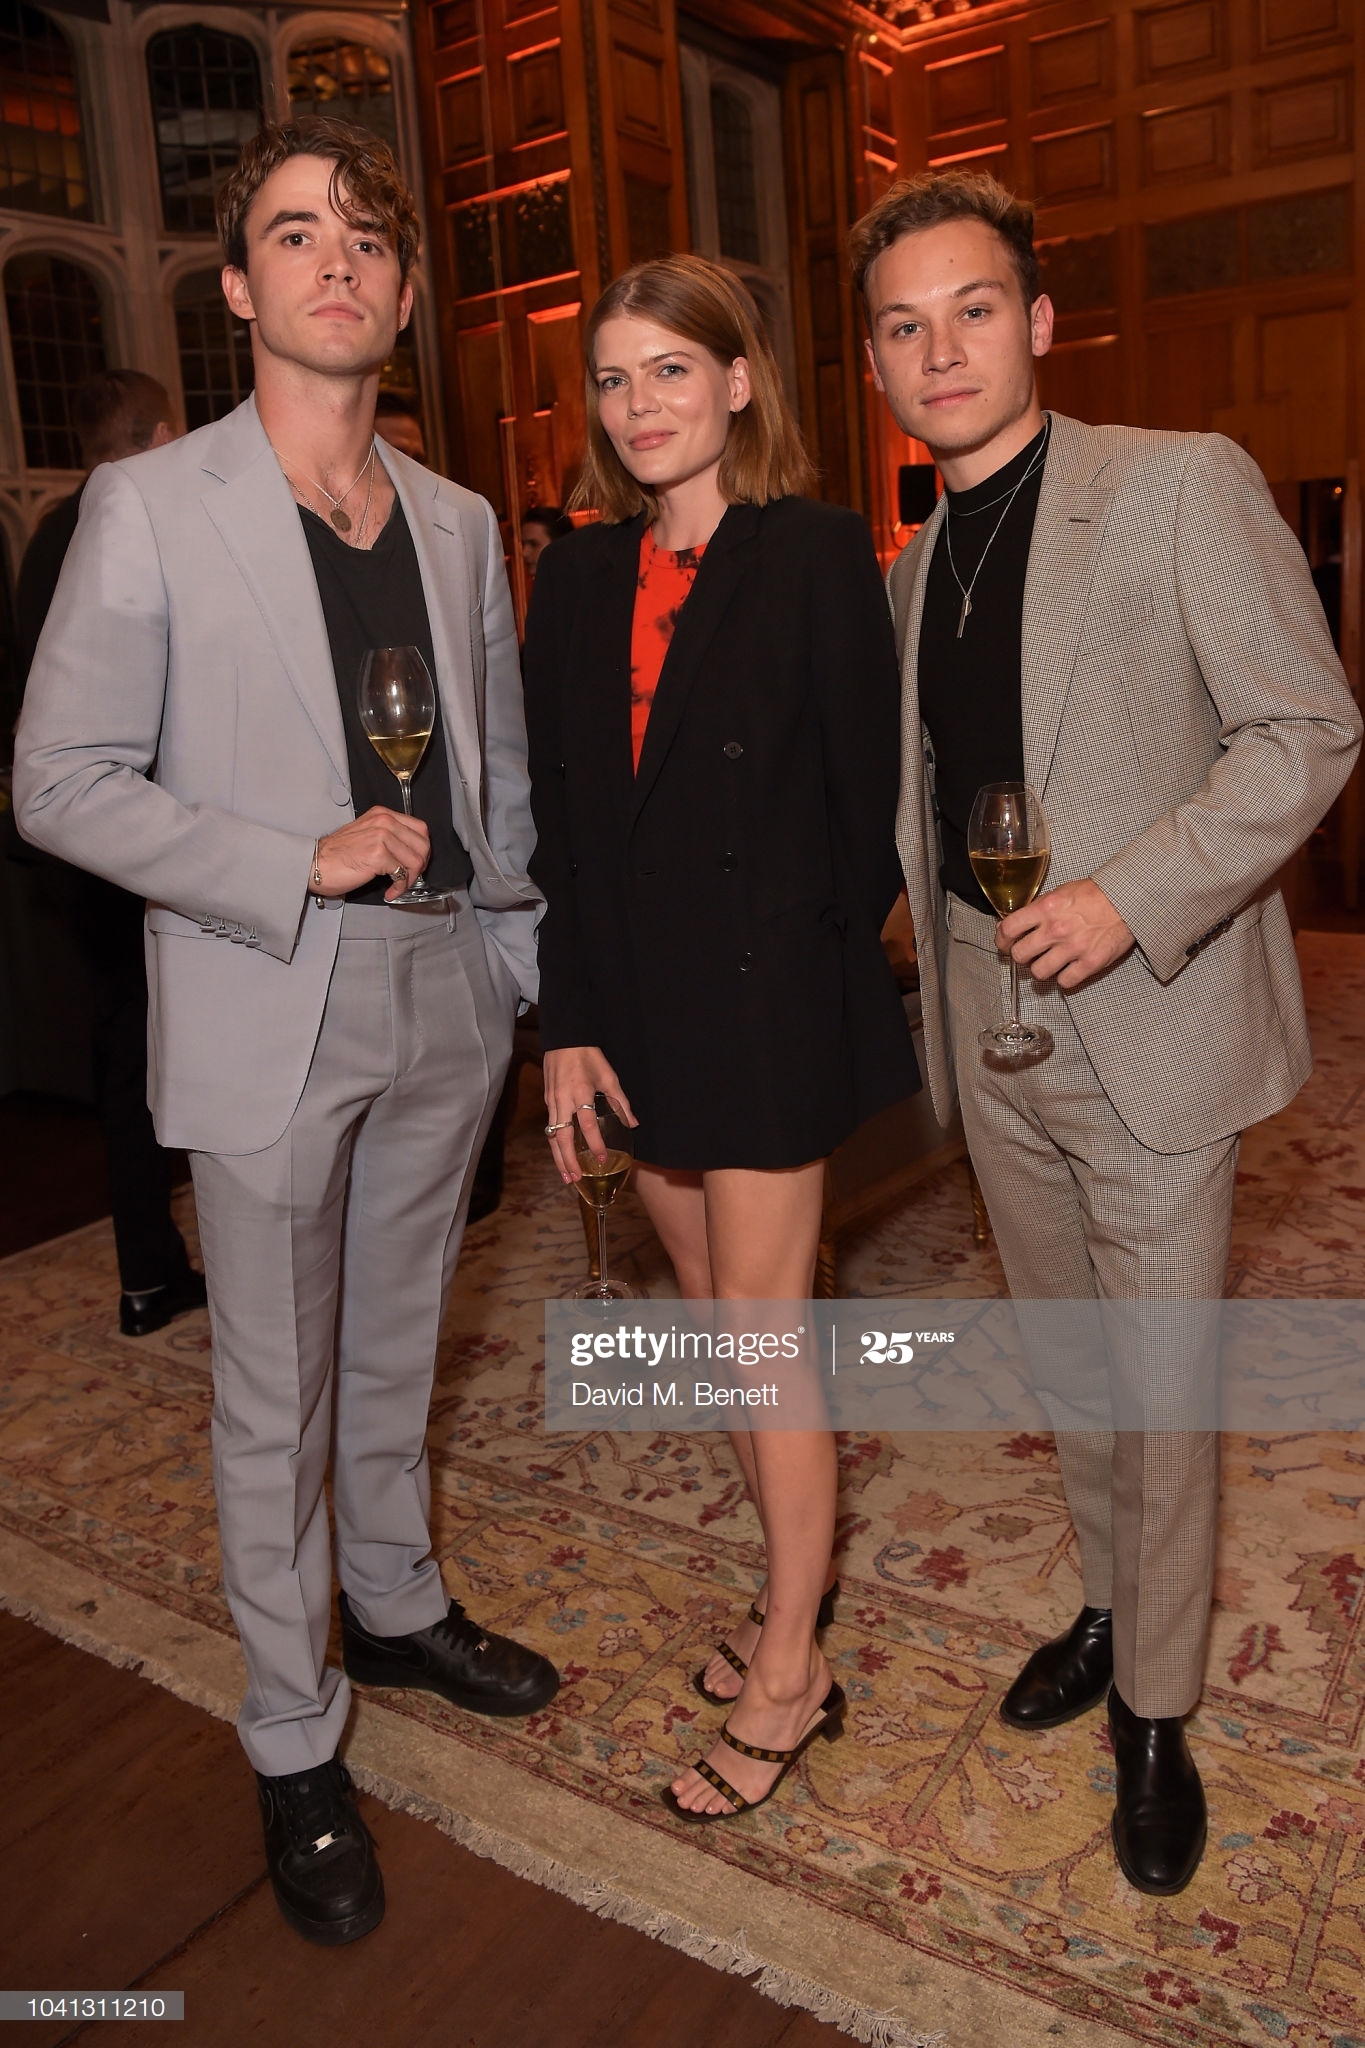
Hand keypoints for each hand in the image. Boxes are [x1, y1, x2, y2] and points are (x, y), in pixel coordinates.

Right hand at [314, 807, 430, 903]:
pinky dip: (399, 887)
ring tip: (398, 886)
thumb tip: (409, 852)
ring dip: (410, 879)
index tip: (416, 862)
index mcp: (382, 814)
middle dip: (421, 865)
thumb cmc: (335, 854)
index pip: (420, 828)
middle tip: (411, 876)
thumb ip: (388, 837)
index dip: (422, 849)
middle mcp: (384, 822)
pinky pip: (402, 874)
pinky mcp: (377, 855)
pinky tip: (390, 891)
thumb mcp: (365, 834)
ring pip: (415, 860)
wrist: (314, 863)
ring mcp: (381, 837)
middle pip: (423, 844)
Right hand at [542, 1047, 636, 1184]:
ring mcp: (552, 1101)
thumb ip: (621, 1102)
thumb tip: (633, 1124)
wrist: (565, 1038)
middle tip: (574, 1179)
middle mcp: (563, 1100)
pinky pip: (550, 1127)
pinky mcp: (547, 1101)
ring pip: (552, 1136)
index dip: (595, 1143)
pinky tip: (561, 1156)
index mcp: (581, 1093)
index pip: (587, 1125)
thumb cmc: (589, 1056)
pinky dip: (555, 1144)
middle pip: (562, 1138)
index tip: (601, 1158)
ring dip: (558, 1158)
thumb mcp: (609, 1076)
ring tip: (565, 1176)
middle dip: (567, 1161)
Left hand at [997, 878, 1134, 989]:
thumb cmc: (1095, 894)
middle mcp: (1056, 930)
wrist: (1127, 899)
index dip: (1002, 939)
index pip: (1008, 929)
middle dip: (1021, 955)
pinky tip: (1068, 969)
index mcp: (1046, 909)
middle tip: (1028, 953)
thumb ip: (1037, 909)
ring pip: (1038, 973)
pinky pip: (1065, 982)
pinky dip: (1064, 978)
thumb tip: (1012, 924)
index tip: (1005, 943)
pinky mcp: (1090, 963)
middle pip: (1019, 955)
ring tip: (1049, 962)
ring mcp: (1073, 948)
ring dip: (1040, 969)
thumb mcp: (1060, 892)